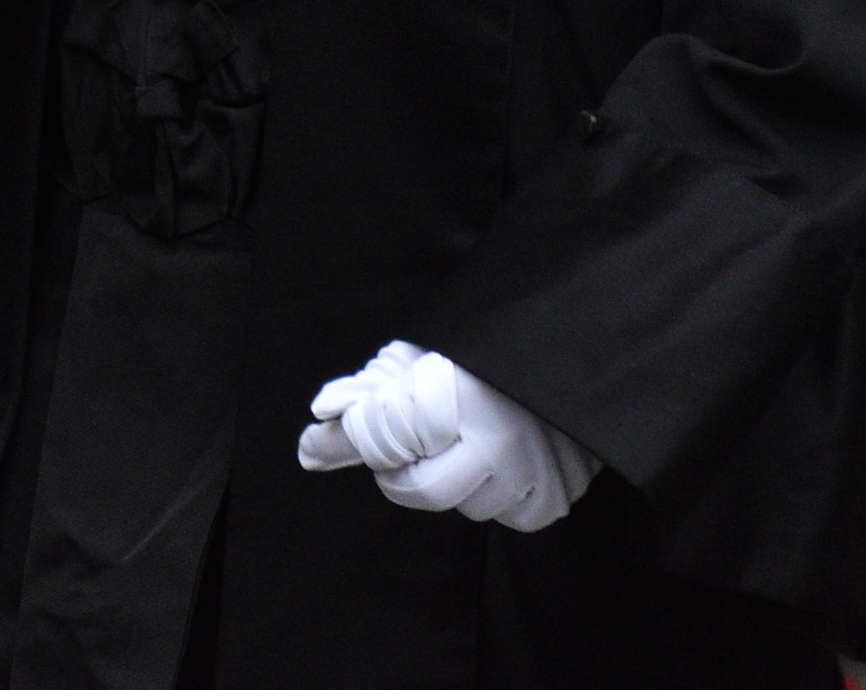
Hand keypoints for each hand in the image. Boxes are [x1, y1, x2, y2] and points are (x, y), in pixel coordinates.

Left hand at [297, 341, 598, 532]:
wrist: (559, 347)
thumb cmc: (474, 354)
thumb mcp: (413, 361)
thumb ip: (361, 404)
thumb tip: (307, 452)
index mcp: (451, 392)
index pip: (377, 435)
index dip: (353, 436)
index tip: (328, 440)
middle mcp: (495, 439)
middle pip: (422, 491)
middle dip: (403, 474)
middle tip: (411, 447)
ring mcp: (530, 471)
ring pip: (467, 507)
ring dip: (456, 482)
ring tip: (467, 441)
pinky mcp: (556, 494)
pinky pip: (511, 518)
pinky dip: (499, 497)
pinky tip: (501, 461)